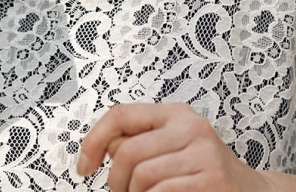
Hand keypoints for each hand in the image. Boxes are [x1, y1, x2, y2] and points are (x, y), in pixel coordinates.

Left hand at [77, 103, 278, 191]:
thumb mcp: (175, 147)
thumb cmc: (207, 173)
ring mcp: (204, 153)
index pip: (120, 115)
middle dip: (116, 182)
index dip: (93, 141)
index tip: (84, 165)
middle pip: (127, 152)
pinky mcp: (211, 179)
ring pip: (143, 176)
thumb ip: (141, 142)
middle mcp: (191, 127)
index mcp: (176, 114)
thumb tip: (103, 147)